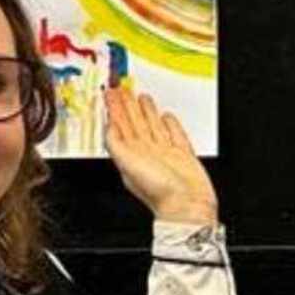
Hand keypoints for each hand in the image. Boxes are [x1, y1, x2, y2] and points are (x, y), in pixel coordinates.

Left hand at [106, 87, 218, 224]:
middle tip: (123, 89)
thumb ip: (116, 145)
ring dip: (147, 111)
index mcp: (131, 155)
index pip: (120, 126)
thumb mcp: (127, 165)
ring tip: (142, 97)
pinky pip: (175, 134)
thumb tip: (107, 127)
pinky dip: (170, 124)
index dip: (114, 109)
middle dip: (128, 106)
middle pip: (135, 123)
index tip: (110, 95)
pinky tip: (166, 116)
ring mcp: (165, 153)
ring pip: (153, 126)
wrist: (187, 205)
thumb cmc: (159, 192)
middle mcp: (146, 153)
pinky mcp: (183, 155)